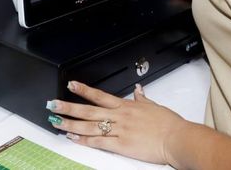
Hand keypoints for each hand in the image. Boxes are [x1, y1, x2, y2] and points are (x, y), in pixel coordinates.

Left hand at [48, 81, 186, 165]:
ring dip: (71, 123)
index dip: (83, 89)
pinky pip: (99, 142)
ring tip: (57, 121)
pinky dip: (85, 140)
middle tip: (53, 104)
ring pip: (90, 126)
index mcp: (126, 106)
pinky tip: (74, 138)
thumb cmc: (168, 124)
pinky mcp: (121, 145)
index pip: (99, 95)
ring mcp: (119, 130)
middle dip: (69, 106)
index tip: (70, 84)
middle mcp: (120, 116)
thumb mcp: (154, 105)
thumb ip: (142, 98)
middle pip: (89, 110)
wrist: (177, 138)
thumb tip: (138, 89)